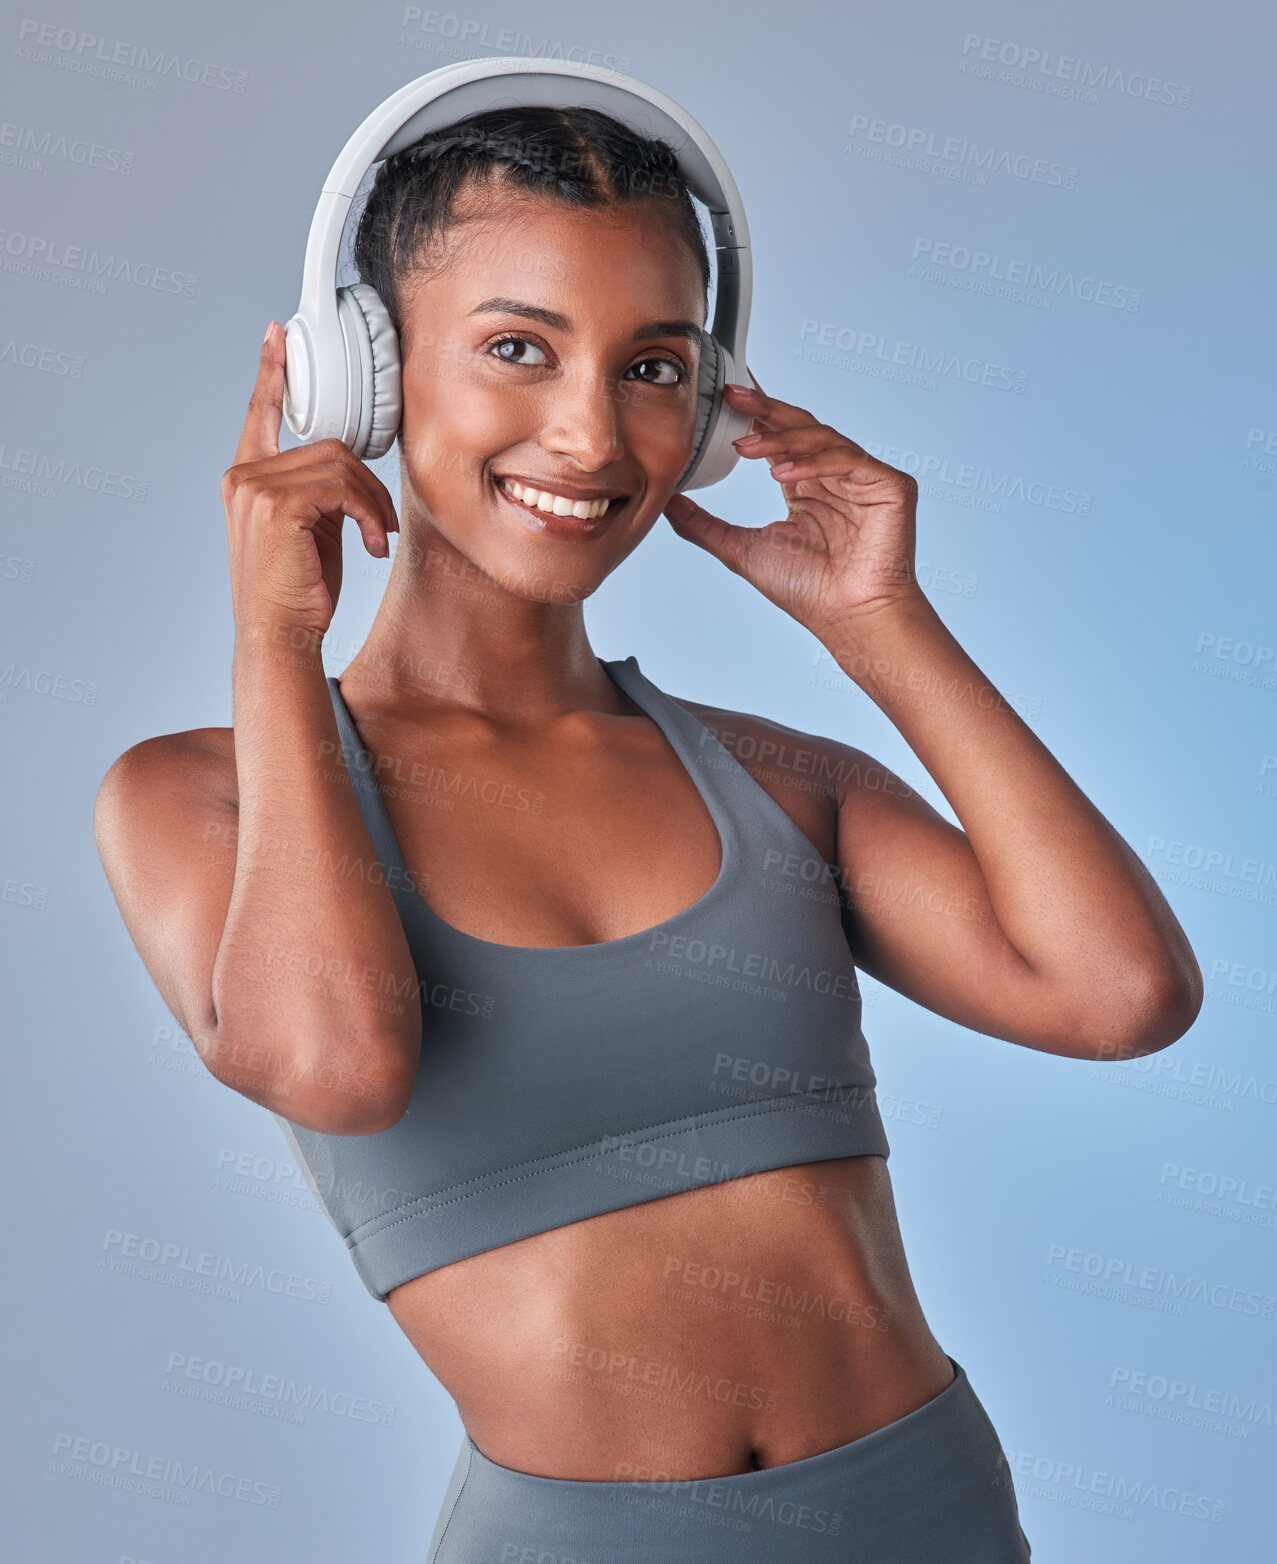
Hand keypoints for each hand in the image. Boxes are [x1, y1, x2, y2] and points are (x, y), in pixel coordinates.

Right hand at [222, 321, 398, 637]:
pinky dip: (369, 513)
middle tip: (383, 525)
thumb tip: (353, 475)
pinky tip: (373, 545)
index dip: (271, 372)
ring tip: (379, 538)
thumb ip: (319, 492)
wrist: (280, 635)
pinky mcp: (276, 504)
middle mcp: (243, 476)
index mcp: (246, 478)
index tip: (278, 334)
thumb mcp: (311, 530)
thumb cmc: (298, 591)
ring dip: (373, 502)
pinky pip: (342, 488)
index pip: (259, 413)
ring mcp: (254, 487)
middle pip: (327, 445)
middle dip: (367, 484)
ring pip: (339, 464)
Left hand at [662, 374, 923, 642]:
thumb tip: (666, 505)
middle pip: (800, 426)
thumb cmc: (809, 592)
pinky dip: (815, 463)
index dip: (753, 415)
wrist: (848, 619)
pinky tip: (782, 472)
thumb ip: (703, 525)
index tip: (721, 396)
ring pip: (822, 438)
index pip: (778, 438)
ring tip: (744, 447)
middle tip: (729, 396)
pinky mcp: (891, 486)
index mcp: (806, 485)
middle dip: (764, 410)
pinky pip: (848, 460)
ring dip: (782, 438)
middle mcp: (835, 476)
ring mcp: (864, 478)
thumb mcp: (741, 551)